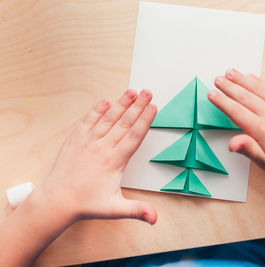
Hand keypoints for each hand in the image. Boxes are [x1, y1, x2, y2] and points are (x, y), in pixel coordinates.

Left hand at [40, 89, 156, 223]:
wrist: (57, 201)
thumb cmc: (86, 203)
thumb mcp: (114, 209)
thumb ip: (137, 210)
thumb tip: (154, 218)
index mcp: (114, 161)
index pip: (134, 136)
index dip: (145, 120)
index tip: (153, 107)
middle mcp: (102, 148)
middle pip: (124, 122)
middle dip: (138, 106)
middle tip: (147, 92)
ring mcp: (88, 142)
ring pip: (108, 119)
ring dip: (120, 104)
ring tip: (131, 92)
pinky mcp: (75, 140)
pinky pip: (88, 121)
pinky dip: (96, 110)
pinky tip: (105, 101)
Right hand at [208, 69, 264, 181]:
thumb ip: (248, 149)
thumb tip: (231, 143)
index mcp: (263, 130)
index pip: (237, 112)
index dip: (222, 102)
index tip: (212, 94)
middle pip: (245, 96)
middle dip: (229, 87)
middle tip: (217, 79)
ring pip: (258, 88)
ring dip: (242, 79)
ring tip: (230, 72)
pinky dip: (260, 82)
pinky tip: (252, 77)